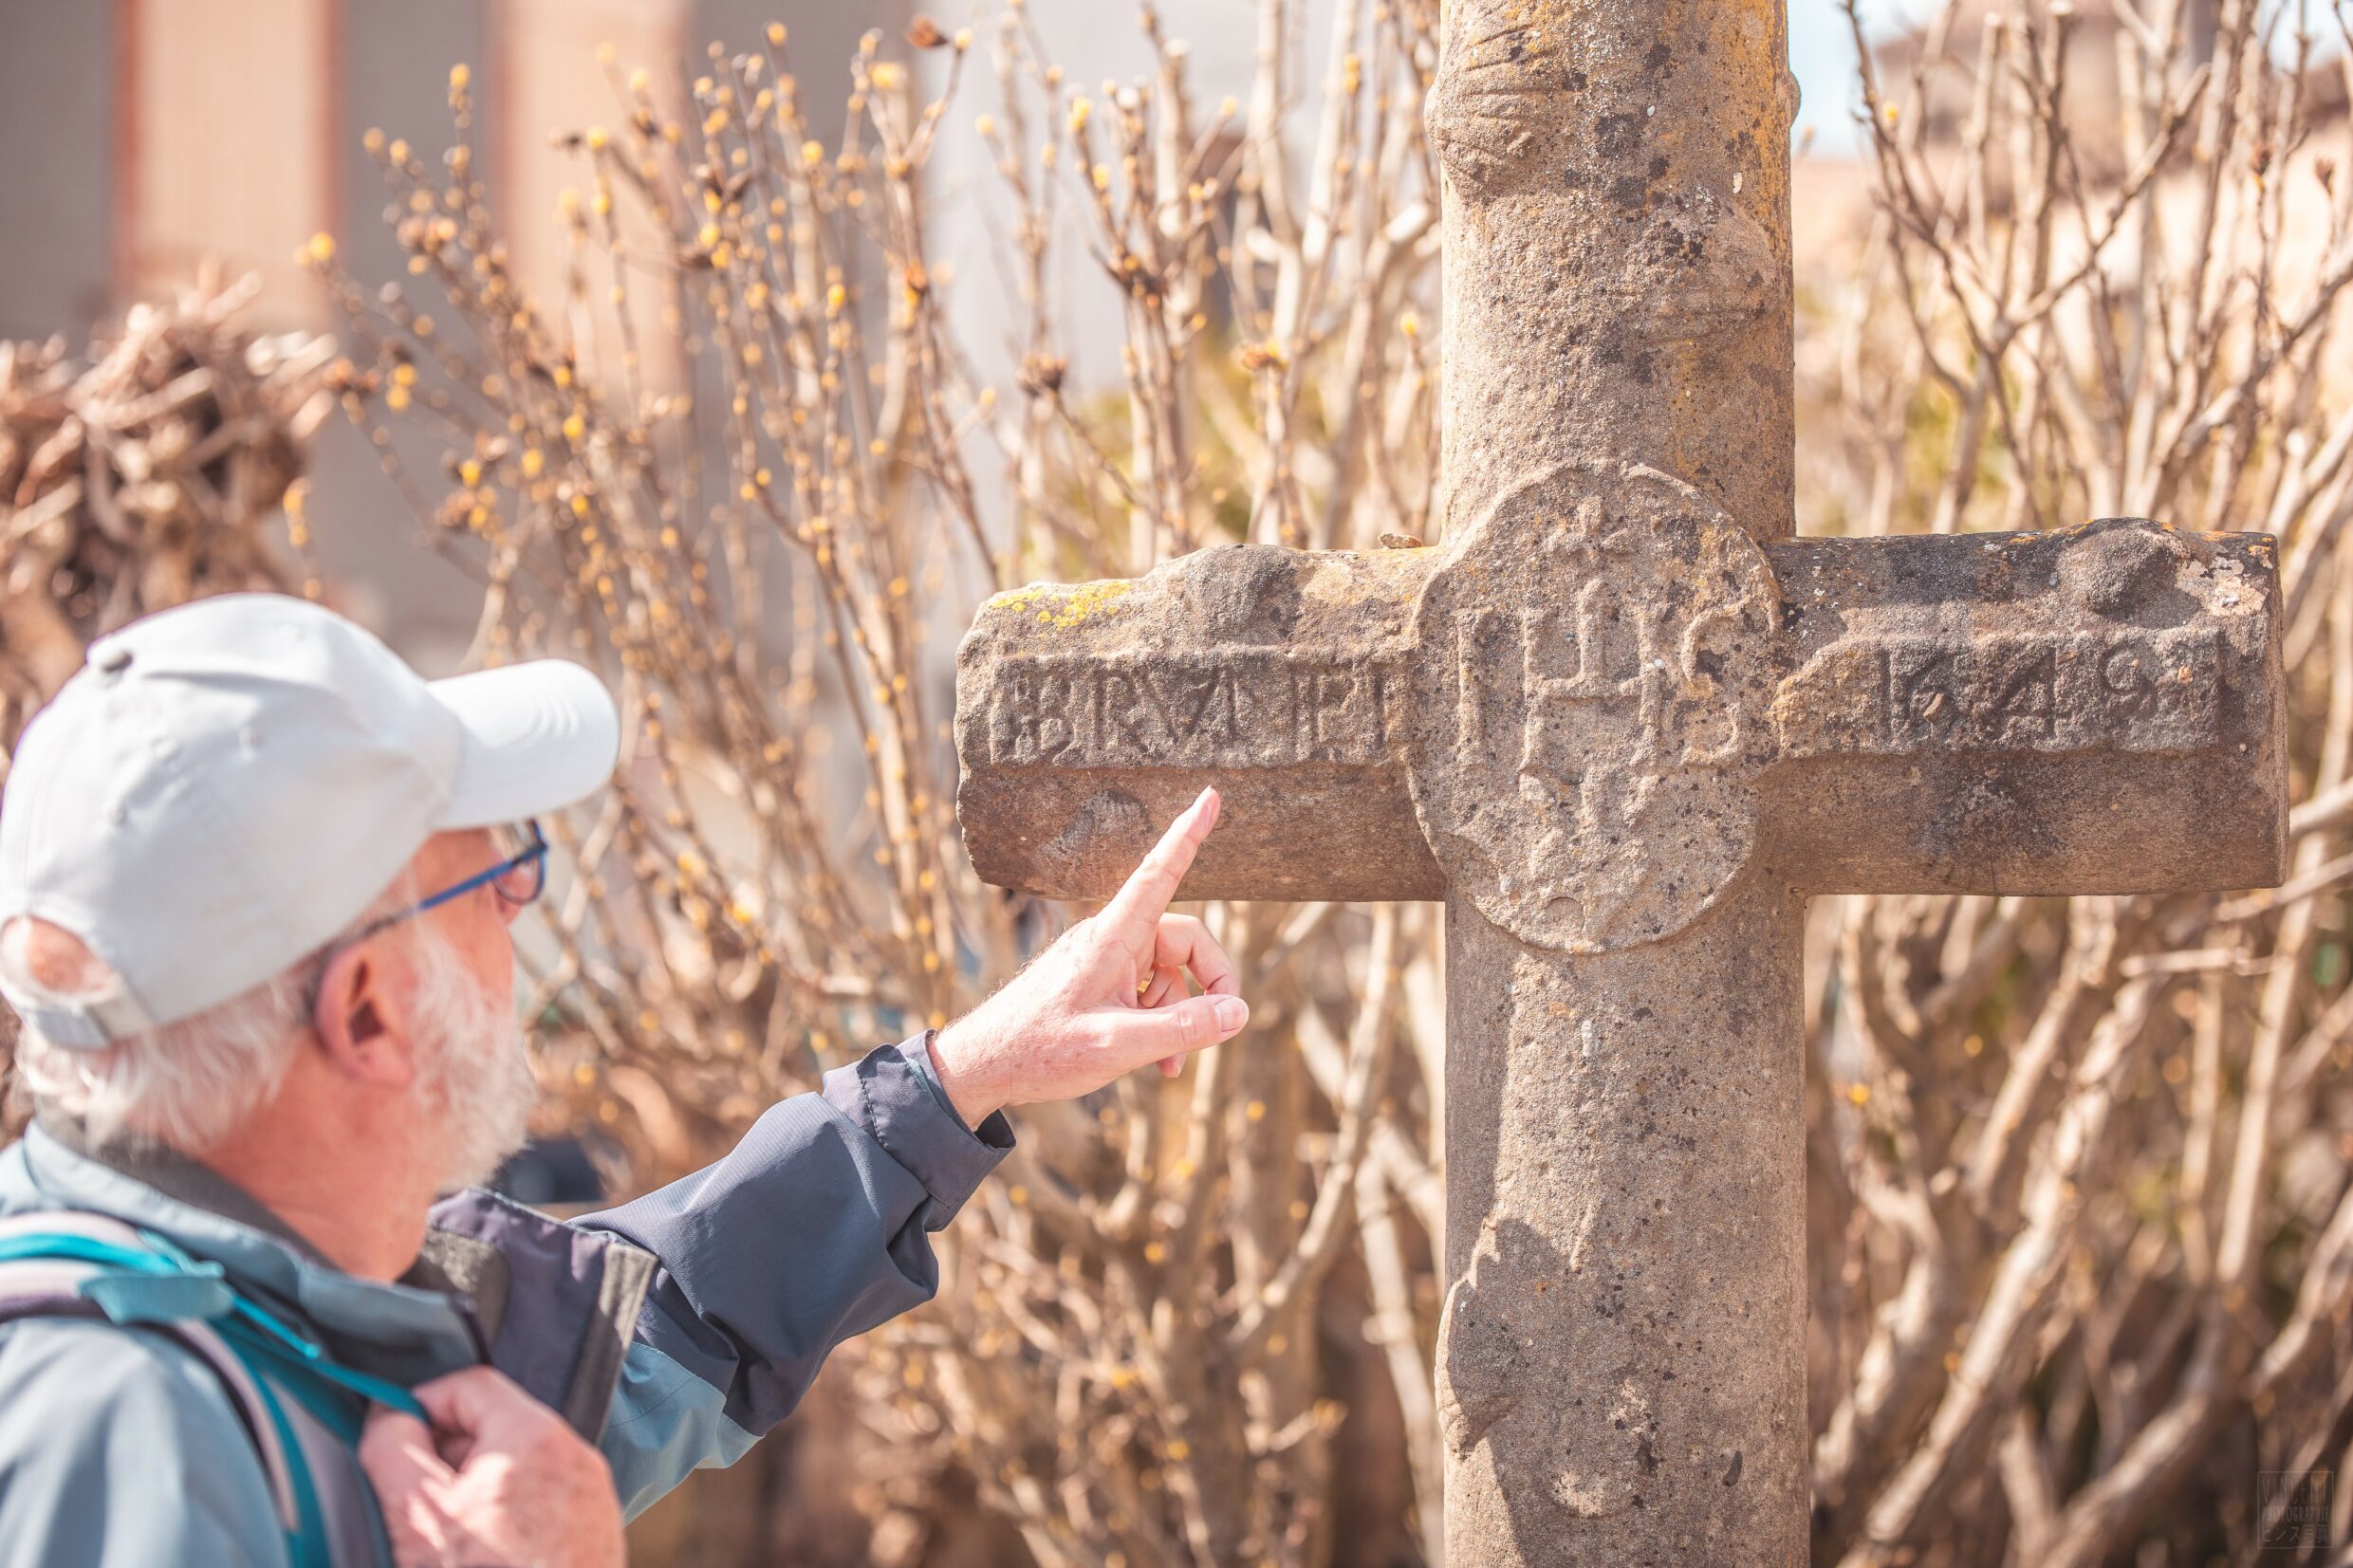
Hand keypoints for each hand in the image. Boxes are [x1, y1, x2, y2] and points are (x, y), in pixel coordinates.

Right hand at [359, 1366, 625, 1567]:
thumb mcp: (415, 1513)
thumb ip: (392, 1447)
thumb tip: (390, 1416)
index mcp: (535, 1435)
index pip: (470, 1384)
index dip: (422, 1405)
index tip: (394, 1439)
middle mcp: (575, 1456)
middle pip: (497, 1423)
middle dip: (448, 1452)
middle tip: (414, 1498)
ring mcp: (591, 1496)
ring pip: (519, 1465)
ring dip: (475, 1487)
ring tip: (448, 1536)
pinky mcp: (596, 1531)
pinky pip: (543, 1500)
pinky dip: (508, 1514)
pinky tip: (483, 1553)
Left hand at [930, 788, 1248, 1124]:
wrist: (984, 1067)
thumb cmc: (1040, 1050)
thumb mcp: (1119, 1045)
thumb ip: (1182, 1029)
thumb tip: (1238, 1012)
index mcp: (1112, 937)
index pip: (1159, 873)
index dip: (1188, 835)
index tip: (1211, 795)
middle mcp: (1111, 939)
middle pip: (1185, 941)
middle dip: (1207, 985)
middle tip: (1220, 1026)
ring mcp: (1105, 961)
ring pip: (1169, 975)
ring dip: (1180, 1018)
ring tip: (1168, 1063)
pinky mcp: (1099, 983)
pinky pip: (1147, 993)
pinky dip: (1159, 1024)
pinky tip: (1156, 1062)